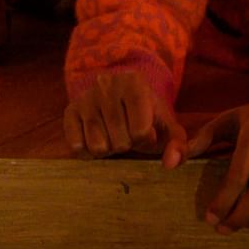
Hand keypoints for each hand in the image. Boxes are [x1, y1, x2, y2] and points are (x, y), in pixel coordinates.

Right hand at [63, 70, 187, 165]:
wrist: (118, 93)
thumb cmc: (146, 113)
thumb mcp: (167, 124)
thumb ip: (179, 144)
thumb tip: (171, 164)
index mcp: (134, 84)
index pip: (140, 132)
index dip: (145, 139)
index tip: (144, 130)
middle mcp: (106, 85)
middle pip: (120, 142)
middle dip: (126, 145)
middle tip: (126, 133)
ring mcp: (85, 98)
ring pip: (98, 146)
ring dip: (108, 149)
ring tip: (112, 135)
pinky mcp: (69, 111)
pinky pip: (77, 146)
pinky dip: (88, 150)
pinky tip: (95, 138)